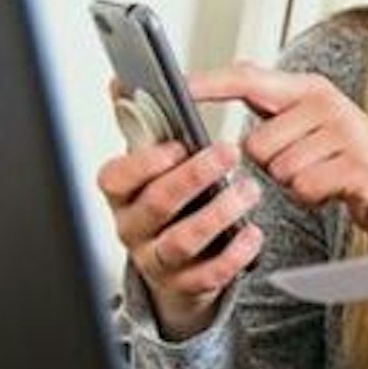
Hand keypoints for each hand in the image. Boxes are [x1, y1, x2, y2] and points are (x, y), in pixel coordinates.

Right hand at [97, 138, 263, 340]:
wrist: (177, 265)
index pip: (115, 178)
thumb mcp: (154, 167)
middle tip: (228, 152)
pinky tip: (252, 233)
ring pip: (182, 241)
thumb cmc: (170, 205)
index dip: (145, 163)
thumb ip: (147, 127)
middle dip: (194, 176)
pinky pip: (208, 275)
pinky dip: (233, 254)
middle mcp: (133, 229)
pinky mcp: (186, 285)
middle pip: (157, 204)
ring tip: (248, 190)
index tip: (178, 146)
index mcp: (122, 195)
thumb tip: (126, 83)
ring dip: (218, 213)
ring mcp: (157, 260)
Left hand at [191, 62, 367, 246]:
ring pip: (279, 170)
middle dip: (273, 167)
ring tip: (325, 178)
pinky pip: (304, 189)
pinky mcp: (359, 166)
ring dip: (295, 185)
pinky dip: (313, 199)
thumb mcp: (314, 128)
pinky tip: (336, 192)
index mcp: (310, 89)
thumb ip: (275, 110)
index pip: (249, 80)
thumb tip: (232, 85)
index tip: (178, 84)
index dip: (211, 83)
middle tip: (308, 166)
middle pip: (256, 143)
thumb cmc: (351, 165)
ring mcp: (347, 133)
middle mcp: (328, 103)